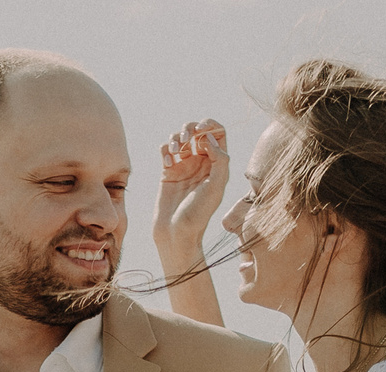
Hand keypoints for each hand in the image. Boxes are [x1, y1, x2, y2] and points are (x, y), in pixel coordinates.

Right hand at [152, 120, 228, 265]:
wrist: (175, 232)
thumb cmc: (198, 214)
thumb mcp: (216, 188)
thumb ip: (220, 160)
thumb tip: (210, 137)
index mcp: (217, 164)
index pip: (218, 133)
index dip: (210, 125)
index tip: (201, 130)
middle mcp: (202, 163)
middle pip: (198, 131)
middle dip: (191, 128)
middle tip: (186, 138)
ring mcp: (184, 166)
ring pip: (181, 137)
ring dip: (176, 137)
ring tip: (175, 151)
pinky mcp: (168, 171)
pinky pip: (166, 149)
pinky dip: (165, 149)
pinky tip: (167, 162)